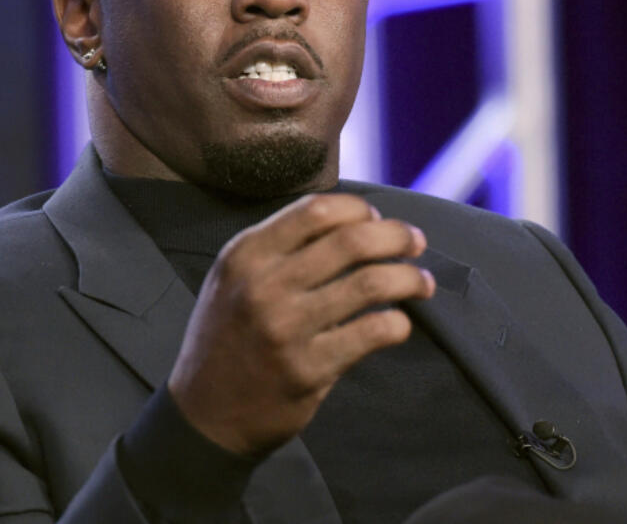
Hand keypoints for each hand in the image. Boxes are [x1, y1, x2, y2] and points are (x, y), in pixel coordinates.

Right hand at [166, 193, 434, 455]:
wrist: (203, 416)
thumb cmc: (229, 337)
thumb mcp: (233, 279)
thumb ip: (280, 247)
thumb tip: (356, 222)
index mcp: (246, 254)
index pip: (317, 210)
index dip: (360, 209)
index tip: (379, 219)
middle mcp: (263, 285)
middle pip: (352, 240)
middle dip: (397, 236)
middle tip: (416, 242)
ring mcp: (286, 328)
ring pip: (370, 283)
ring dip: (409, 278)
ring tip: (422, 283)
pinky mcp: (308, 369)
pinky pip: (372, 332)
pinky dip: (398, 324)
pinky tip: (400, 325)